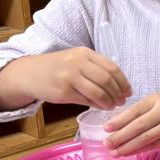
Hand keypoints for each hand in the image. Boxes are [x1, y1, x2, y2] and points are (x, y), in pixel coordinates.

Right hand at [0, 47, 131, 111]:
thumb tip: (120, 86)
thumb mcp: (77, 60)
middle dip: (118, 93)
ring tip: (112, 106)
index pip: (112, 67)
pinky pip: (86, 100)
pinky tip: (100, 107)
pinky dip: (97, 105)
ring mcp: (69, 77)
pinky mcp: (63, 91)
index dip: (123, 82)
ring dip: (109, 102)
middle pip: (107, 80)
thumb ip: (96, 68)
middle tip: (122, 101)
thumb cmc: (59, 68)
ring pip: (98, 92)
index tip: (128, 91)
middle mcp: (77, 63)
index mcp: (85, 53)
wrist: (30, 73)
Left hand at [103, 89, 159, 155]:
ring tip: (114, 152)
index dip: (119, 121)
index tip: (106, 128)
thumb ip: (143, 110)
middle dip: (120, 136)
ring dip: (128, 147)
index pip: (135, 111)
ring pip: (146, 138)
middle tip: (106, 143)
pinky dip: (140, 150)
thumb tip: (120, 123)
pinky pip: (154, 146)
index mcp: (157, 100)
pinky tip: (129, 153)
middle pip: (138, 126)